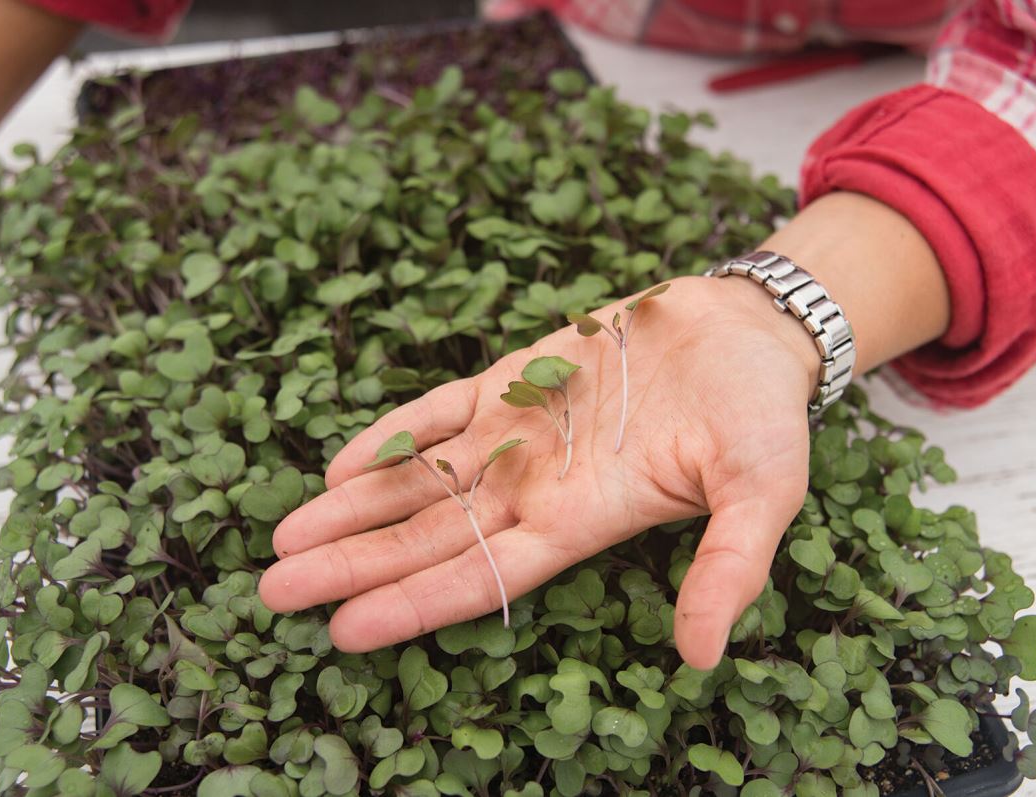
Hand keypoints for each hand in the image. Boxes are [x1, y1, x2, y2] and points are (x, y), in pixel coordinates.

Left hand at [258, 274, 818, 670]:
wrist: (747, 331)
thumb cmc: (762, 415)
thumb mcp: (763, 494)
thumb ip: (730, 568)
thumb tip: (701, 659)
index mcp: (584, 520)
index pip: (484, 575)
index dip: (416, 603)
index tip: (345, 630)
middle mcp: (538, 486)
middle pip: (429, 536)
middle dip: (353, 565)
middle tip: (272, 593)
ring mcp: (519, 433)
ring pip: (421, 479)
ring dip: (354, 508)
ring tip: (284, 540)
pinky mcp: (516, 377)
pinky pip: (439, 411)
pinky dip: (392, 435)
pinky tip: (339, 464)